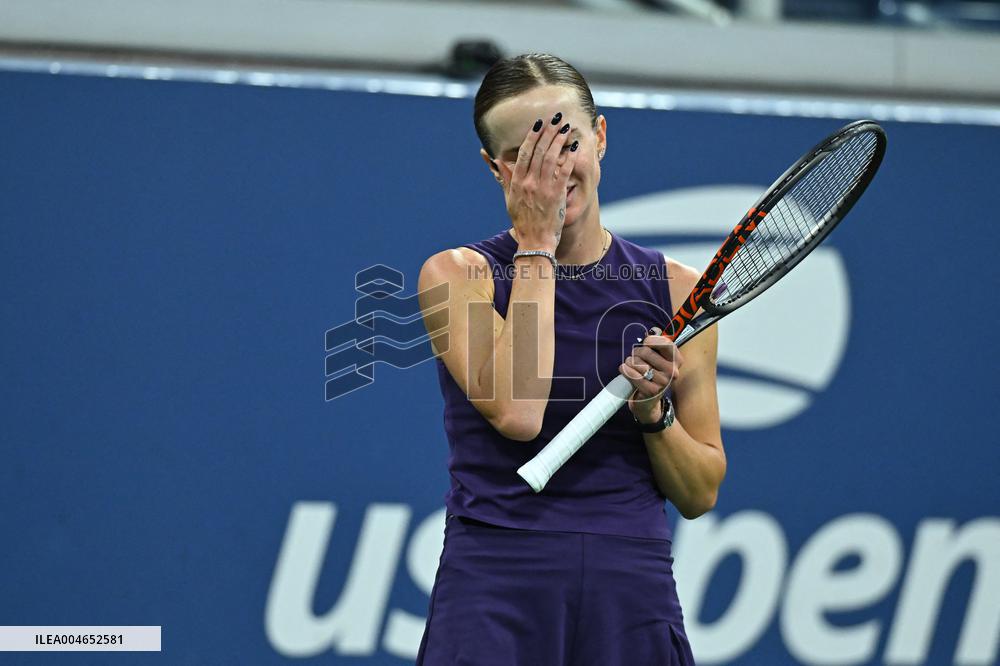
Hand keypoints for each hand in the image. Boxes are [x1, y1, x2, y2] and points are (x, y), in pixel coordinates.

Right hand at [493, 112, 579, 252]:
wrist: (535, 242)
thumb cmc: (523, 222)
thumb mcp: (510, 199)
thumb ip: (506, 178)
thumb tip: (497, 160)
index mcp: (517, 182)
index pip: (524, 153)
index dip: (532, 136)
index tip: (539, 124)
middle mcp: (529, 182)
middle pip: (539, 151)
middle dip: (548, 132)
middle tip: (555, 118)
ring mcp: (543, 188)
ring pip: (551, 158)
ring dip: (559, 140)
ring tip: (565, 127)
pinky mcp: (556, 195)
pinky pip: (564, 172)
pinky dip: (569, 158)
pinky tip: (574, 147)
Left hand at [619, 328, 682, 423]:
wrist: (648, 399)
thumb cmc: (651, 372)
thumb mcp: (657, 357)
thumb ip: (656, 342)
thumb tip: (654, 330)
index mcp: (677, 360)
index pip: (667, 344)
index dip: (653, 340)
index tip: (646, 342)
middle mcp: (673, 371)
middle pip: (647, 352)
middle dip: (636, 352)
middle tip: (635, 357)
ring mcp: (663, 382)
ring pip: (638, 364)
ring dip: (629, 362)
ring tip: (630, 365)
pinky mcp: (652, 391)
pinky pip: (633, 375)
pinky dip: (626, 371)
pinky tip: (625, 370)